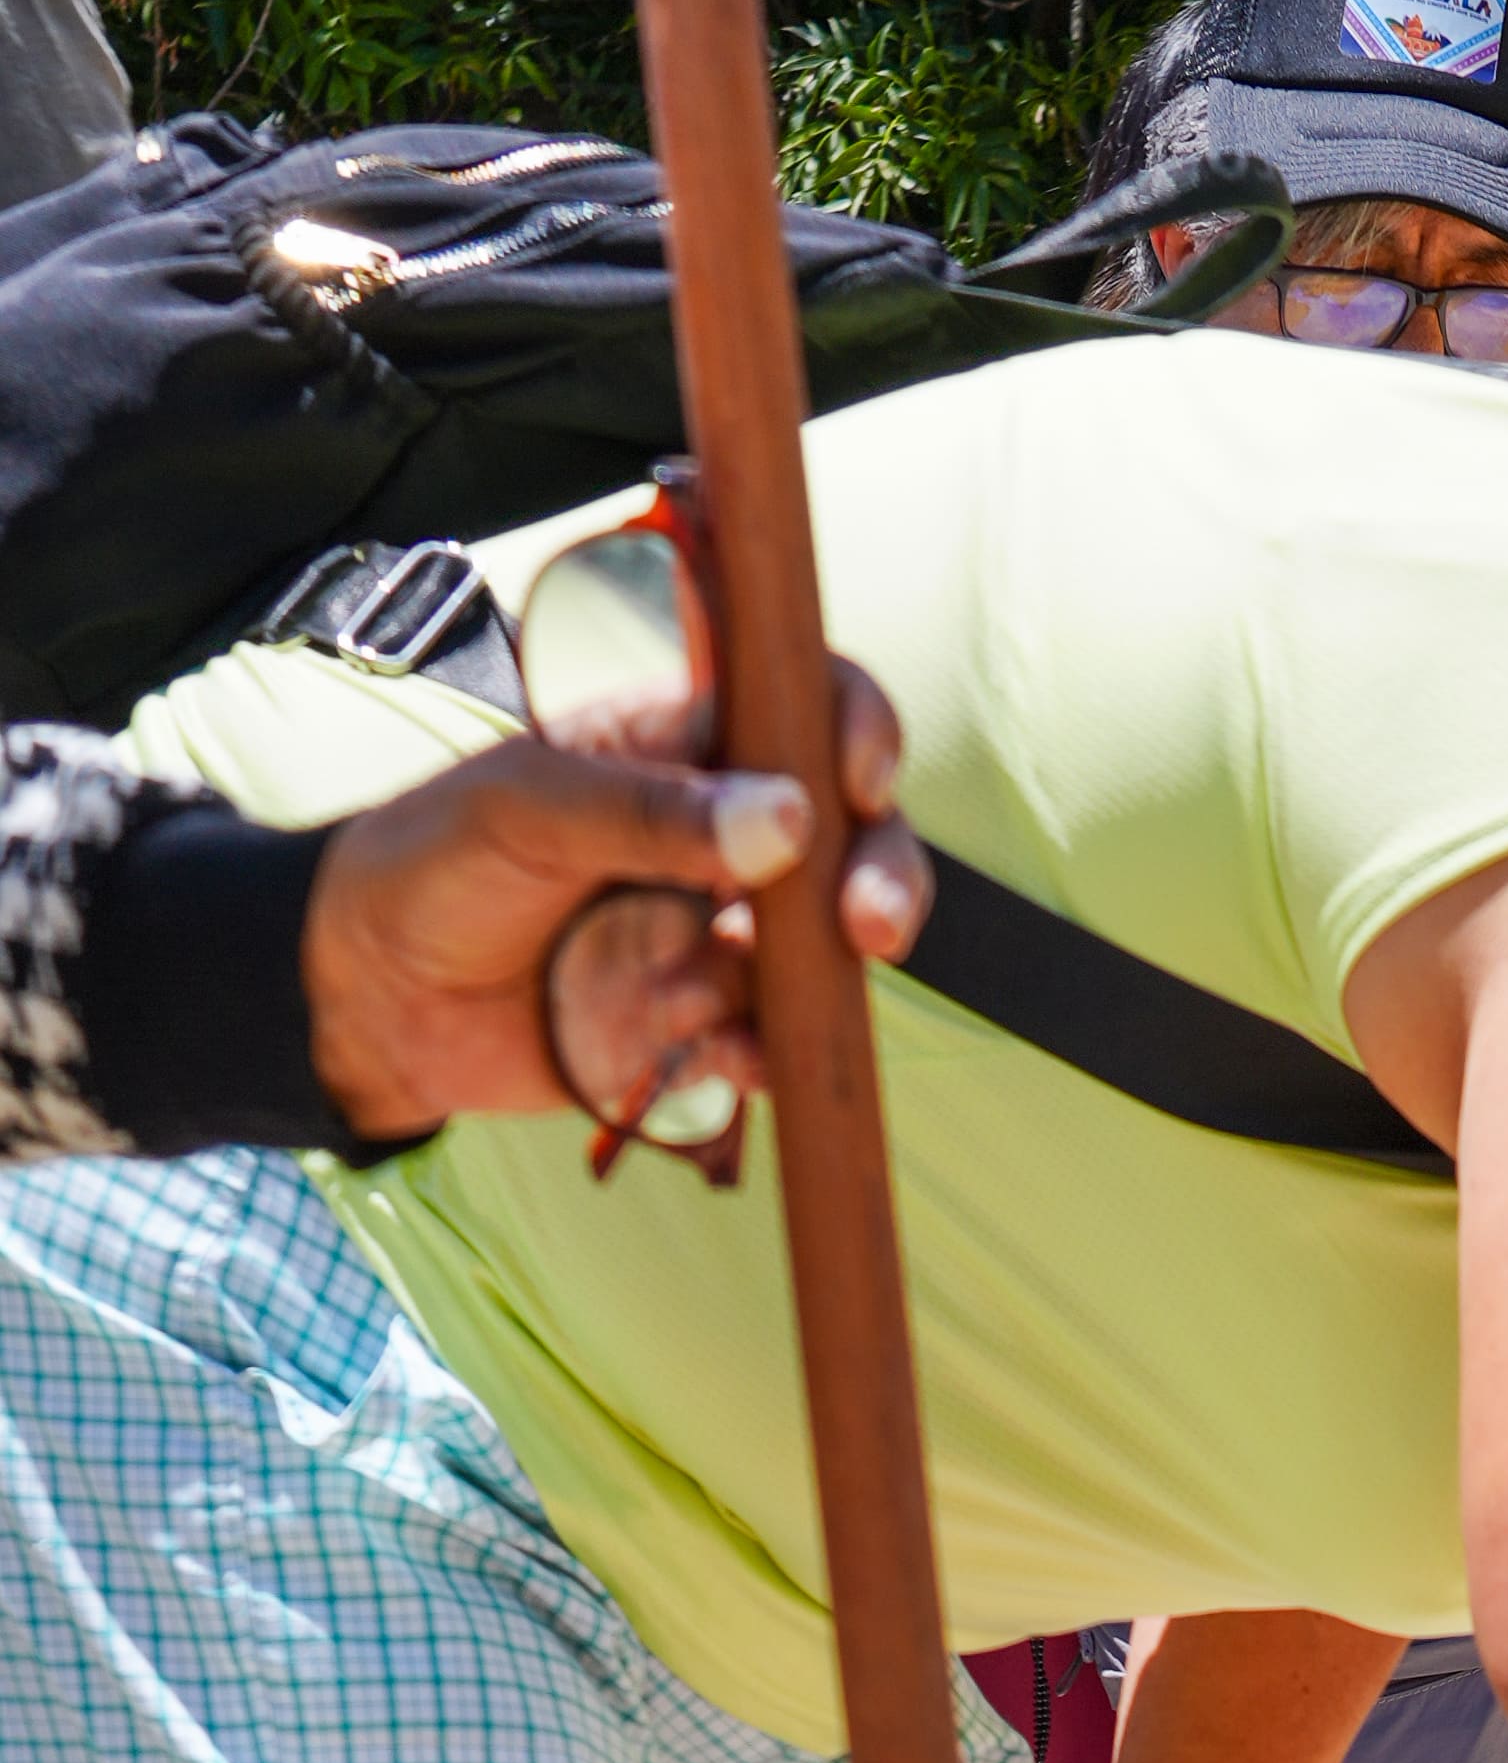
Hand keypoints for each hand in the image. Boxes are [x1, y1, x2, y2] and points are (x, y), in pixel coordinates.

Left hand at [297, 667, 927, 1147]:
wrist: (370, 1002)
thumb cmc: (431, 865)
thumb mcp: (524, 810)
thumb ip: (650, 812)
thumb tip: (790, 823)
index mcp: (681, 744)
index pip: (802, 706)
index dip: (853, 728)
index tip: (860, 779)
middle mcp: (719, 831)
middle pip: (853, 835)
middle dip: (883, 875)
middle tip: (868, 925)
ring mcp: (718, 929)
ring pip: (825, 947)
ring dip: (798, 978)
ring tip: (706, 996)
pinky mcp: (703, 1020)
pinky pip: (773, 1038)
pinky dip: (763, 1053)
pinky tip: (723, 1056)